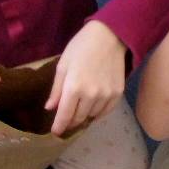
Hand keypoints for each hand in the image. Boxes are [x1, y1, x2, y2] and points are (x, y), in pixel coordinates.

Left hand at [45, 20, 125, 134]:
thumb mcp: (63, 65)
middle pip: (78, 118)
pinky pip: (106, 111)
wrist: (109, 36)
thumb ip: (56, 90)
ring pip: (92, 116)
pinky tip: (93, 107)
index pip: (65, 115)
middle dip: (70, 121)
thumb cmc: (81, 47)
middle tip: (66, 120)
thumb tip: (50, 108)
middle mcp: (91, 95)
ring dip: (84, 116)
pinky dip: (97, 113)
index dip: (59, 126)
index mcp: (74, 87)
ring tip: (80, 109)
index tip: (55, 132)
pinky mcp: (118, 94)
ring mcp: (106, 95)